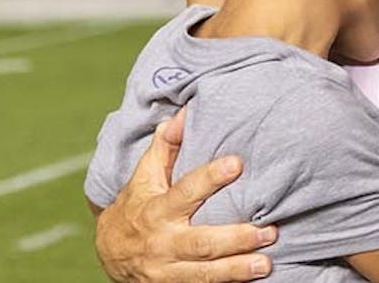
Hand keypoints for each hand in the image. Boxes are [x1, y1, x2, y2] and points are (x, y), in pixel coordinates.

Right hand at [95, 109, 276, 281]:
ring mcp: (167, 270)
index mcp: (157, 209)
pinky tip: (249, 282)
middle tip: (269, 231)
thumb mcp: (144, 176)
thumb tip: (183, 113)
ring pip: (204, 273)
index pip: (186, 191)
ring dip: (237, 269)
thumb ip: (165, 146)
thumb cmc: (135, 205)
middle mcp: (162, 241)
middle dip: (236, 238)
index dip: (211, 178)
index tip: (237, 164)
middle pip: (202, 242)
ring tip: (266, 263)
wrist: (109, 253)